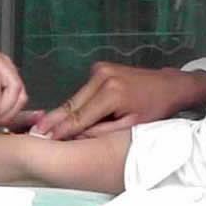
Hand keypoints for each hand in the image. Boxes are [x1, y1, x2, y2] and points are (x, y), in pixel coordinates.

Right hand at [30, 63, 205, 139]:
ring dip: (63, 111)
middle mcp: (103, 77)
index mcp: (112, 94)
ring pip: (76, 96)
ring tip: (44, 126)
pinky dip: (76, 103)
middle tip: (34, 131)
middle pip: (72, 103)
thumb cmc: (155, 110)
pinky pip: (84, 90)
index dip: (61, 129)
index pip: (80, 116)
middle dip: (54, 119)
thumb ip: (101, 132)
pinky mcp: (101, 67)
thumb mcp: (131, 126)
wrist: (170, 85)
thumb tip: (75, 137)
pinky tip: (65, 114)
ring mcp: (101, 69)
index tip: (44, 138)